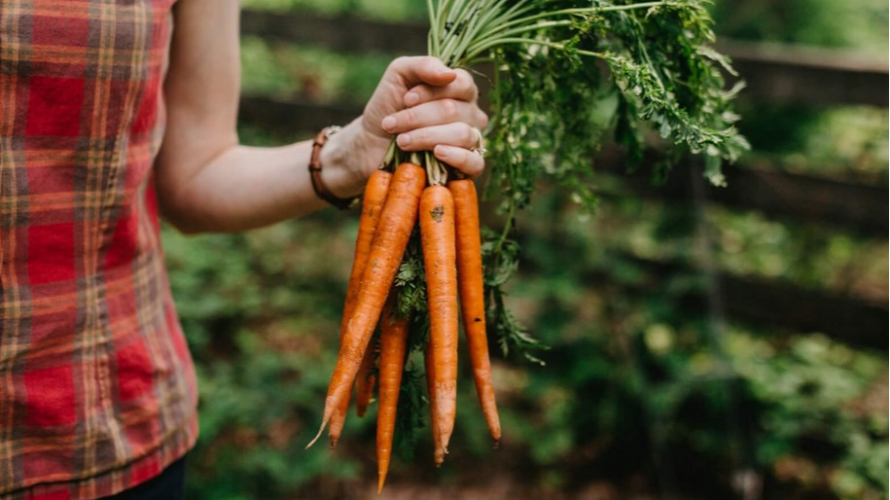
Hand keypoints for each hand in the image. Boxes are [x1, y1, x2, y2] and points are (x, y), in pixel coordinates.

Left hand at [346, 57, 488, 187]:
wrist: (372, 144)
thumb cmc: (388, 107)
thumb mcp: (399, 75)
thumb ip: (423, 65)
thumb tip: (449, 74)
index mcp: (461, 90)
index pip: (461, 83)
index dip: (431, 91)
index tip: (405, 99)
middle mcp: (471, 114)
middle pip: (454, 111)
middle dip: (417, 117)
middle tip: (392, 124)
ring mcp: (472, 141)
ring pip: (461, 134)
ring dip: (425, 136)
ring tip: (401, 142)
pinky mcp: (467, 167)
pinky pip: (475, 162)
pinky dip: (456, 157)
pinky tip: (436, 153)